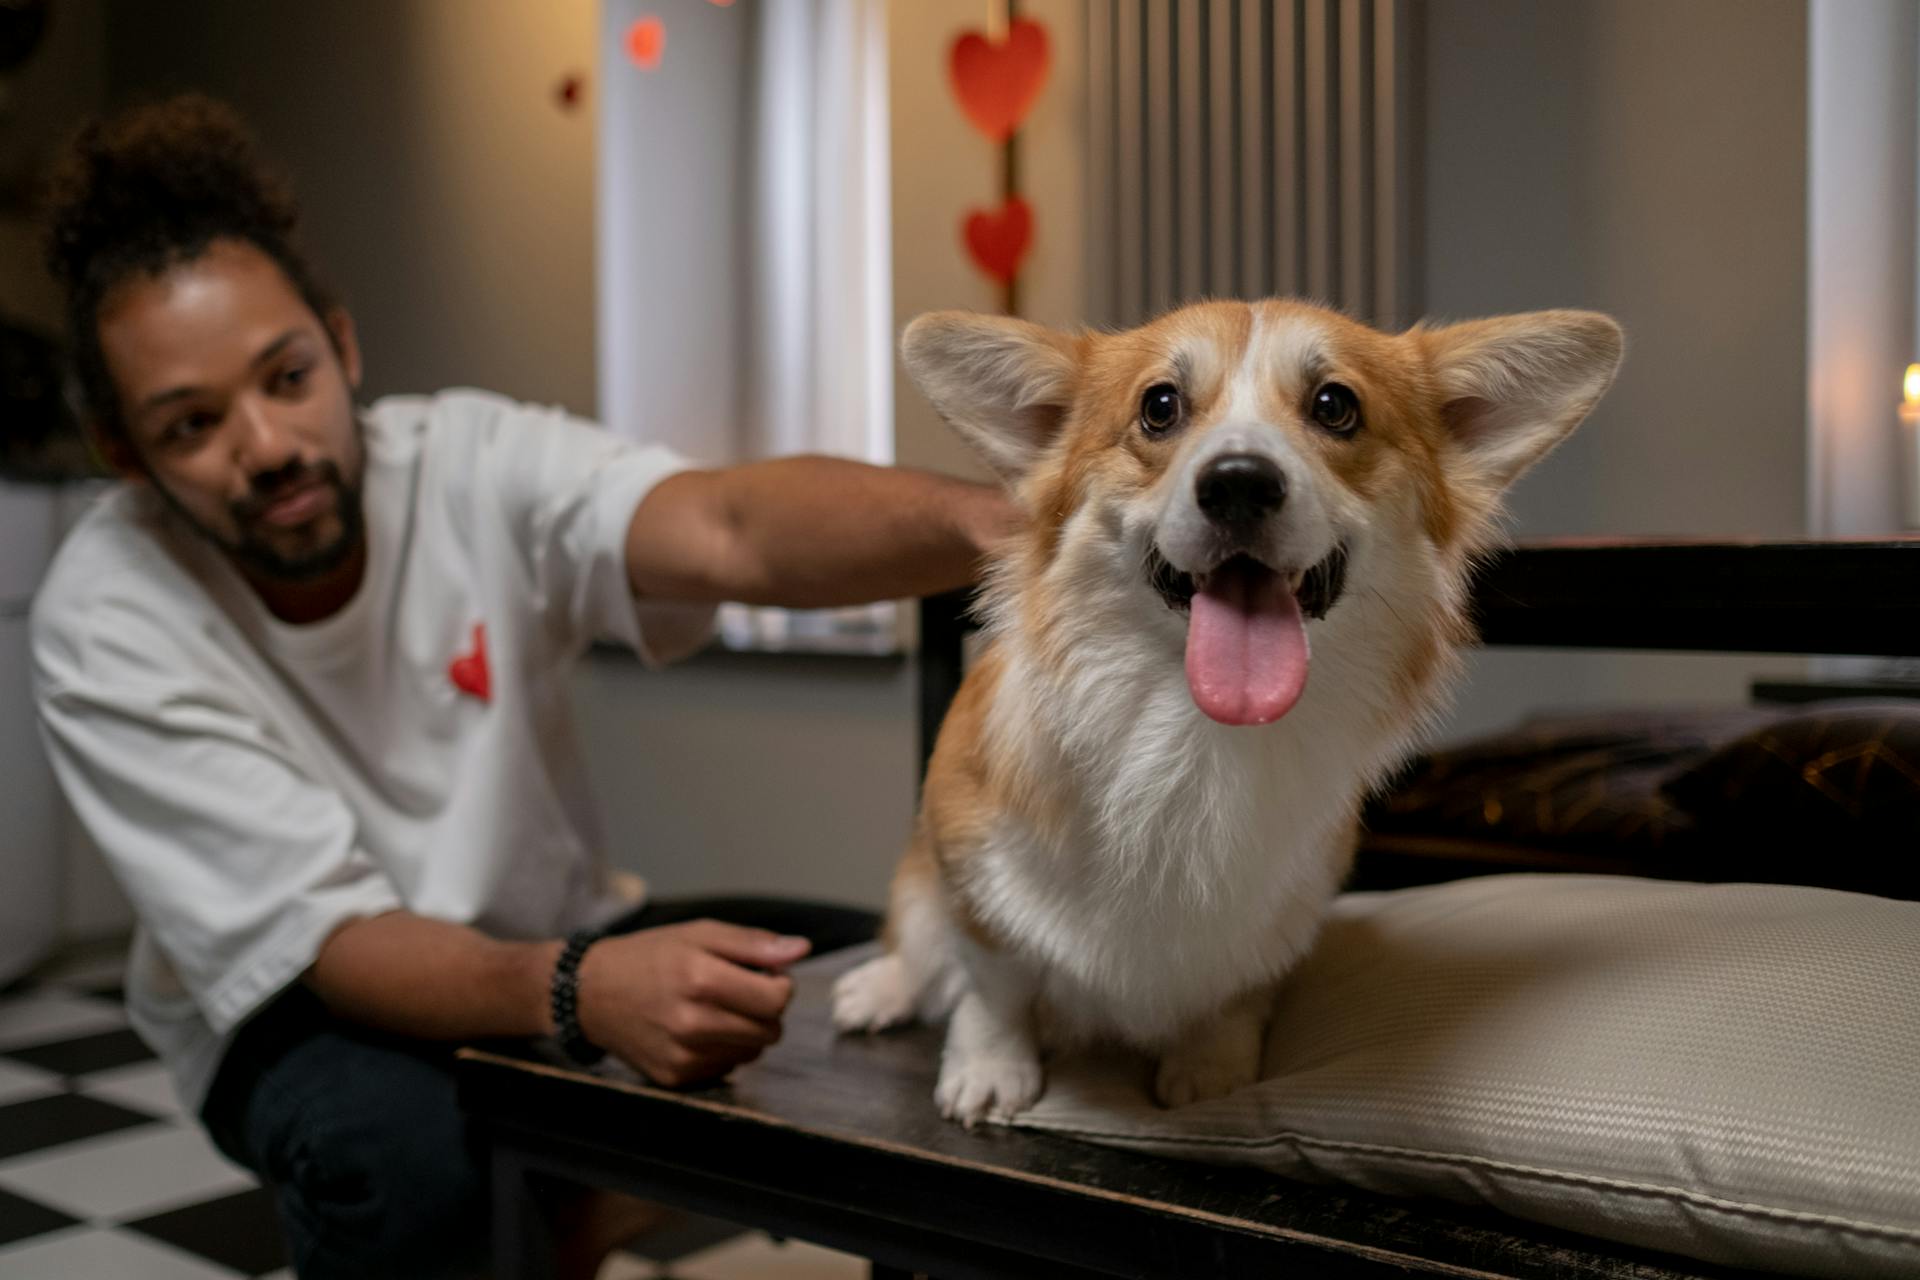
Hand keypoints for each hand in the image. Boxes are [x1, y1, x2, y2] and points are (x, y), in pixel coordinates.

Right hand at [574, 920, 810, 1086]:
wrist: (590, 994)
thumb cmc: (649, 957)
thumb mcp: (699, 933)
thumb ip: (753, 944)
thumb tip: (801, 950)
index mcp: (701, 979)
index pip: (778, 999)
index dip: (780, 985)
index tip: (762, 976)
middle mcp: (693, 1023)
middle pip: (770, 1030)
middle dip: (765, 1010)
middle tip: (737, 991)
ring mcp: (683, 1056)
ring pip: (752, 1052)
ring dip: (746, 1031)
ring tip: (714, 1009)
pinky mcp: (675, 1078)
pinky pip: (726, 1068)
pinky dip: (723, 1049)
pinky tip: (698, 1030)